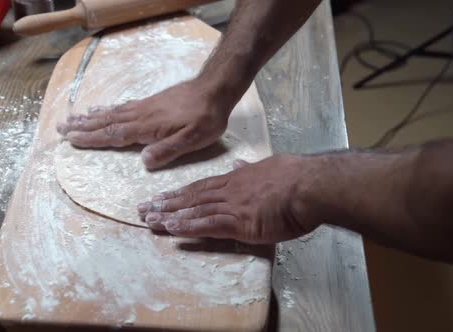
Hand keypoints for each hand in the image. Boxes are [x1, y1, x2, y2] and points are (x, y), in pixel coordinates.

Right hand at [57, 80, 233, 169]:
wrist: (215, 89)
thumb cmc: (206, 117)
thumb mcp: (193, 139)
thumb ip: (168, 150)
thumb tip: (143, 161)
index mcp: (147, 127)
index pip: (114, 134)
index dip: (91, 138)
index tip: (71, 139)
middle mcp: (140, 115)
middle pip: (106, 122)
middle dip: (82, 126)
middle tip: (60, 127)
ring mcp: (144, 107)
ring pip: (111, 113)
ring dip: (90, 117)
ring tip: (72, 118)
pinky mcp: (150, 102)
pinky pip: (122, 106)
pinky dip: (107, 109)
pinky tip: (100, 109)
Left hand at [137, 155, 317, 243]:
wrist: (310, 184)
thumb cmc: (296, 177)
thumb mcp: (269, 167)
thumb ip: (251, 169)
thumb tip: (239, 165)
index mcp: (236, 180)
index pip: (201, 187)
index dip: (179, 194)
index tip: (161, 197)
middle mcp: (229, 190)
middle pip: (190, 197)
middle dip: (165, 203)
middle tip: (142, 208)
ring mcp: (233, 205)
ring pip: (193, 210)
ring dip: (169, 215)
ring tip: (148, 220)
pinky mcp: (240, 221)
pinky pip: (208, 224)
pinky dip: (188, 226)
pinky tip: (172, 228)